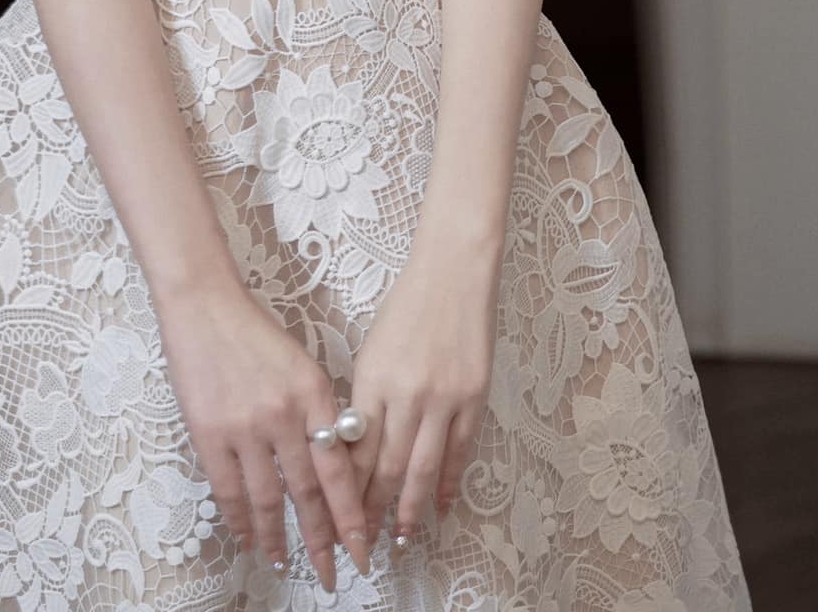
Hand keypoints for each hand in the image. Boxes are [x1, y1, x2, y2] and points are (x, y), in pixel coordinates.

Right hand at [155, 281, 372, 590]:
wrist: (205, 306)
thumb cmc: (257, 334)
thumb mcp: (303, 366)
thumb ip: (319, 413)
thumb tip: (333, 464)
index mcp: (314, 395)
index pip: (339, 470)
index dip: (351, 516)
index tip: (361, 550)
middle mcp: (284, 415)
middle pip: (308, 493)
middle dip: (323, 540)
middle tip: (332, 575)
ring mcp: (245, 427)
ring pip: (269, 499)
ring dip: (279, 538)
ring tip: (287, 562)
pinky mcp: (209, 433)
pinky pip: (228, 490)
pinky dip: (240, 520)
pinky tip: (248, 538)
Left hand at [347, 235, 501, 548]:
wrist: (454, 273)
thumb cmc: (407, 307)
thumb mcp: (372, 351)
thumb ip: (366, 401)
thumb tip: (357, 452)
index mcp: (374, 380)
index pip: (358, 450)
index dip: (350, 491)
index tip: (342, 518)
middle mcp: (408, 394)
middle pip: (389, 467)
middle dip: (376, 511)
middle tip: (368, 544)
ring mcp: (444, 398)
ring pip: (425, 468)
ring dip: (412, 508)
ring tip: (403, 537)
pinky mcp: (474, 397)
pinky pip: (460, 451)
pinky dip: (449, 482)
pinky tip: (441, 505)